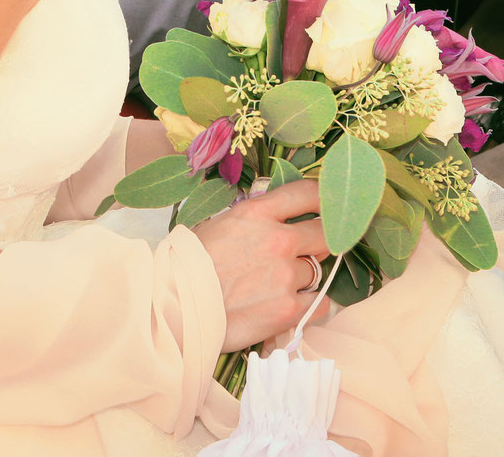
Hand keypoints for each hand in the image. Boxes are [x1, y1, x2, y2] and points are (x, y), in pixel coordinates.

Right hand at [190, 178, 332, 349]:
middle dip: (319, 241)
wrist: (175, 308)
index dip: (323, 198)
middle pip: (323, 233)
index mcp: (257, 214)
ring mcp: (286, 276)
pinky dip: (310, 304)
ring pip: (317, 271)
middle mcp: (278, 240)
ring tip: (277, 286)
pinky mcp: (289, 309)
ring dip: (304, 277)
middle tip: (308, 251)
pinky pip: (319, 303)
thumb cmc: (187, 267)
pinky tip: (290, 305)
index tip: (328, 205)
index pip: (306, 194)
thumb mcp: (217, 226)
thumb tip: (273, 219)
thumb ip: (251, 221)